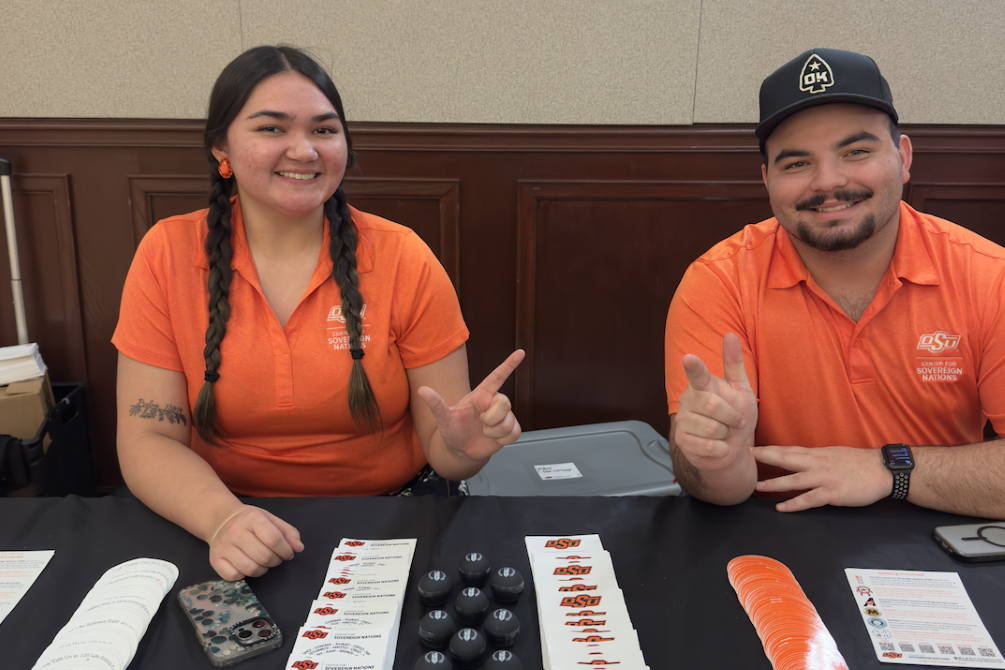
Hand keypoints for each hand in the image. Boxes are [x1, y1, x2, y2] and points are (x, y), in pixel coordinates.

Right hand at [208, 505, 304, 580]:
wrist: (220, 520)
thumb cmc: (249, 521)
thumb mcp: (271, 519)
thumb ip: (288, 532)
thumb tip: (299, 548)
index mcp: (252, 518)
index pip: (274, 539)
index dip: (286, 550)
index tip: (288, 553)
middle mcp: (235, 532)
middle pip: (264, 556)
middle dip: (276, 561)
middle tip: (275, 557)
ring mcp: (223, 547)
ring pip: (251, 569)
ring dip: (263, 569)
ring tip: (263, 562)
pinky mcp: (215, 560)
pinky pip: (234, 576)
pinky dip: (244, 575)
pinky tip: (247, 565)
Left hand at [417, 349, 524, 461]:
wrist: (460, 450)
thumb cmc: (453, 430)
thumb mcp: (443, 417)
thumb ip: (435, 403)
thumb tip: (422, 390)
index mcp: (481, 395)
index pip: (497, 376)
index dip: (509, 364)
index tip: (521, 352)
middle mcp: (494, 403)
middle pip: (505, 402)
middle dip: (491, 418)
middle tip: (480, 423)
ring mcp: (503, 417)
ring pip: (508, 422)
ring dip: (494, 432)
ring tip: (484, 432)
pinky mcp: (510, 430)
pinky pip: (514, 433)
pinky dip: (501, 439)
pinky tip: (492, 438)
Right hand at [674, 333, 757, 472]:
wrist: (731, 449)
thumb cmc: (735, 416)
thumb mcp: (741, 390)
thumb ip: (734, 363)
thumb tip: (730, 334)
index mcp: (702, 385)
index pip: (697, 374)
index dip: (694, 366)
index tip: (689, 358)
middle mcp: (688, 400)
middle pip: (712, 406)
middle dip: (732, 417)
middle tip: (736, 422)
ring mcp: (683, 421)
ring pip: (711, 429)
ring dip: (727, 435)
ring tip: (725, 434)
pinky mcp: (682, 441)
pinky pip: (708, 446)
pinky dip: (722, 449)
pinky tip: (719, 447)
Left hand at [753, 445, 893, 511]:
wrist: (883, 470)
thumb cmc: (859, 463)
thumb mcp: (834, 454)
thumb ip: (815, 457)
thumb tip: (799, 459)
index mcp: (817, 454)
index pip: (788, 449)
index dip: (769, 449)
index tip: (752, 447)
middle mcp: (817, 463)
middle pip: (786, 458)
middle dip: (765, 457)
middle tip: (746, 456)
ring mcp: (824, 478)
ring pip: (794, 480)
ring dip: (774, 483)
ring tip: (757, 486)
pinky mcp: (832, 493)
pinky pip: (809, 499)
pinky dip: (794, 504)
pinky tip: (781, 508)